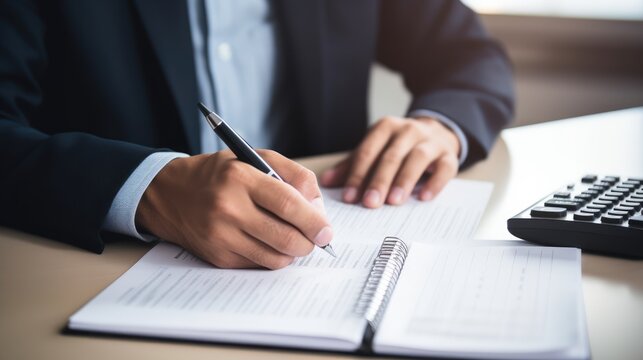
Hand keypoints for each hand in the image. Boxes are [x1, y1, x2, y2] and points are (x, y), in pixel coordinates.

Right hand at [135, 150, 332, 268]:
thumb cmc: (219, 174)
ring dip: (293, 252)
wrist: (169, 194)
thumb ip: (292, 175)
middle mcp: (229, 209)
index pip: (289, 205)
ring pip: (276, 257)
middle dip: (309, 242)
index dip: (315, 221)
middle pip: (286, 237)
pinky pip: (259, 264)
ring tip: (292, 238)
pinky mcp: (218, 257)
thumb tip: (318, 208)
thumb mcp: (254, 158)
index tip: (327, 231)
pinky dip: (272, 256)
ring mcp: (221, 236)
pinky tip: (267, 241)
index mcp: (241, 178)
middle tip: (315, 238)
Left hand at [320, 116, 459, 207]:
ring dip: (404, 181)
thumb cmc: (399, 146)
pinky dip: (435, 183)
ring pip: (417, 159)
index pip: (368, 151)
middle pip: (391, 156)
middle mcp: (408, 131)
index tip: (348, 197)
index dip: (357, 174)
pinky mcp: (449, 156)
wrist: (438, 133)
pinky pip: (444, 168)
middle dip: (379, 181)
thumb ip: (353, 165)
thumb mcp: (376, 149)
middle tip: (369, 203)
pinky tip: (424, 198)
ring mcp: (431, 142)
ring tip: (394, 202)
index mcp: (385, 127)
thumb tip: (327, 182)